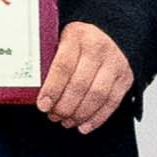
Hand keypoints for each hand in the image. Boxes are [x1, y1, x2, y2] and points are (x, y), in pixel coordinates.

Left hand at [38, 21, 139, 136]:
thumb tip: (31, 86)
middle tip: (53, 115)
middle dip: (64, 106)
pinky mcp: (125, 77)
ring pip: (97, 96)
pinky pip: (112, 102)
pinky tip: (84, 125)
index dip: (52, 89)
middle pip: (80, 85)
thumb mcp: (61, 37)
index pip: (63, 67)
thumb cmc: (81, 38)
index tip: (43, 105)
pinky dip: (97, 118)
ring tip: (66, 121)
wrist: (113, 30)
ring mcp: (115, 63)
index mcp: (77, 36)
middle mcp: (98, 49)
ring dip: (79, 114)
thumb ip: (49, 57)